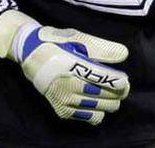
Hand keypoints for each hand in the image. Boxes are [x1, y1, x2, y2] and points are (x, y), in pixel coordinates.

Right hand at [0, 11, 129, 124]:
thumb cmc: (56, 42)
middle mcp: (68, 86)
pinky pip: (90, 118)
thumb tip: (124, 54)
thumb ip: (101, 47)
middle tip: (119, 84)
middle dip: (118, 91)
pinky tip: (95, 100)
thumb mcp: (76, 37)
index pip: (105, 80)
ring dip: (110, 102)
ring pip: (101, 110)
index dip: (120, 81)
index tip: (124, 78)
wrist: (29, 53)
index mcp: (72, 65)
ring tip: (108, 91)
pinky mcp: (62, 110)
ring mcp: (65, 100)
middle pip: (107, 97)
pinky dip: (97, 111)